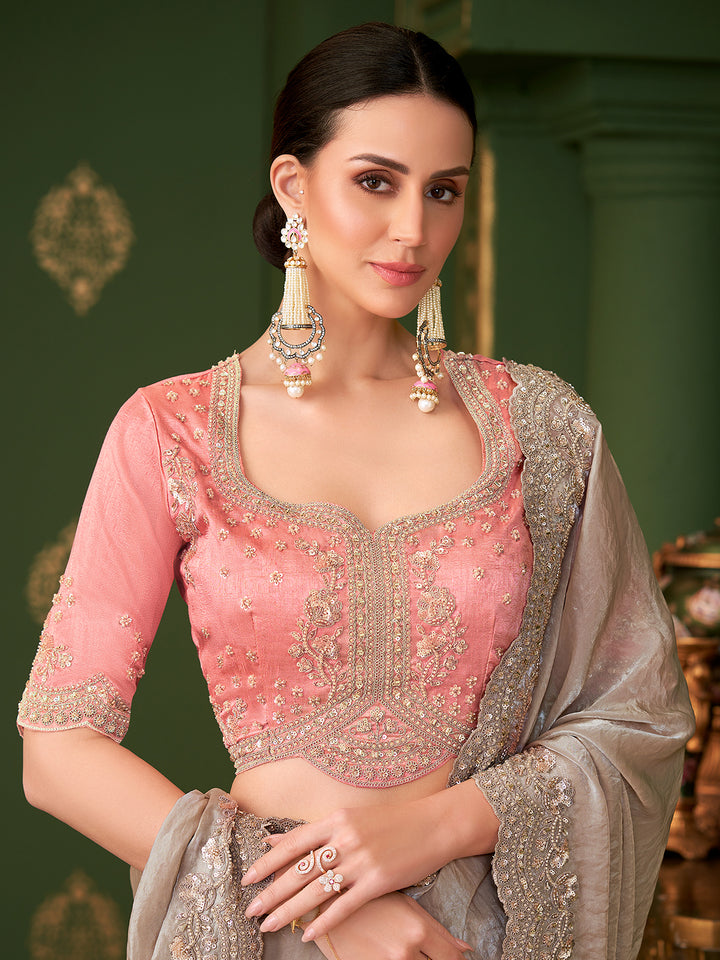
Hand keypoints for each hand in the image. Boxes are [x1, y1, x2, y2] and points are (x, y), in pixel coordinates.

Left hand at [242, 795, 463, 939]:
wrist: (434, 824)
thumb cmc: (393, 821)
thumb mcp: (352, 817)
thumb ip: (317, 831)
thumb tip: (276, 839)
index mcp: (336, 819)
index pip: (292, 843)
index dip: (267, 862)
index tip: (247, 878)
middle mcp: (344, 838)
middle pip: (298, 870)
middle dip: (271, 893)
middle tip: (250, 911)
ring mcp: (360, 860)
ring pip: (315, 891)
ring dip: (289, 911)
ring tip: (269, 925)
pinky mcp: (377, 881)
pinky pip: (344, 907)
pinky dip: (324, 922)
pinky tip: (308, 935)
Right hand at [311, 892, 471, 959]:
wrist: (325, 900)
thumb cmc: (371, 897)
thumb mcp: (405, 906)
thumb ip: (437, 930)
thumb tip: (466, 949)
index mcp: (418, 929)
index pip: (451, 958)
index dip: (455, 959)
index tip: (453, 957)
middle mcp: (406, 950)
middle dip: (435, 959)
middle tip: (423, 949)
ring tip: (399, 945)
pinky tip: (389, 954)